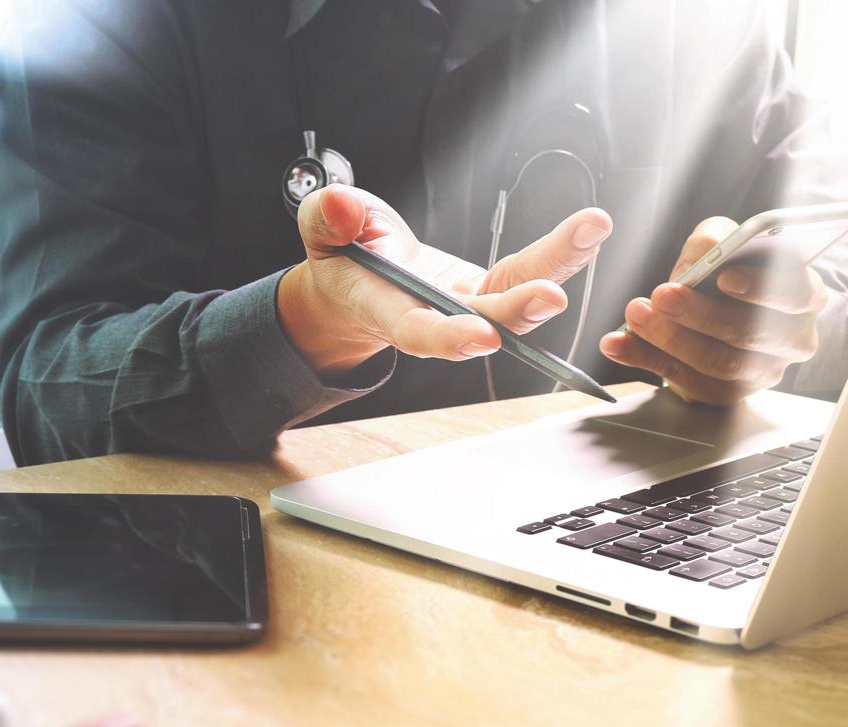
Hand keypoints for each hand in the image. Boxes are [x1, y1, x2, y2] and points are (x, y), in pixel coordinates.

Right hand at [276, 183, 612, 377]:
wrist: (360, 282)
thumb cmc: (342, 256)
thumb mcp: (319, 228)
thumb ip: (327, 217)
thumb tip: (341, 206)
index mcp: (387, 308)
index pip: (417, 330)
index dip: (447, 337)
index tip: (481, 337)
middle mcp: (435, 315)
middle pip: (481, 323)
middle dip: (516, 312)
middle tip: (552, 296)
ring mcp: (467, 306)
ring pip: (516, 299)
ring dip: (556, 269)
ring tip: (590, 230)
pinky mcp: (490, 290)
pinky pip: (529, 272)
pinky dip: (561, 253)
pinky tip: (591, 228)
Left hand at [600, 216, 825, 403]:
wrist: (713, 316)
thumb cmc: (727, 276)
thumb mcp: (723, 245)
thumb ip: (712, 242)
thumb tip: (692, 265)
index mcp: (802, 294)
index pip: (797, 292)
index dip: (761, 287)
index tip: (723, 277)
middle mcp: (791, 337)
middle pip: (750, 332)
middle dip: (700, 313)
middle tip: (662, 294)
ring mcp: (763, 370)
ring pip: (719, 362)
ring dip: (670, 338)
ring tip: (636, 314)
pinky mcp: (728, 393)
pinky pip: (687, 381)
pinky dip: (645, 360)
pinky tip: (618, 343)